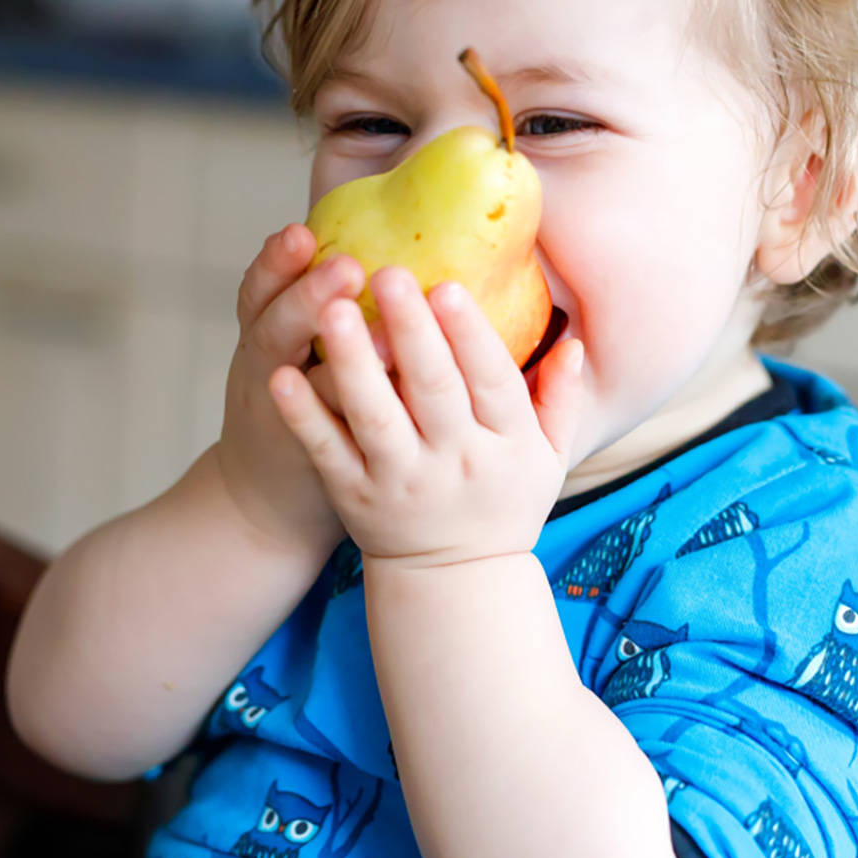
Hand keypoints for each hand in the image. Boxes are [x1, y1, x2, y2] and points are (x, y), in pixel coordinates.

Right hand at [213, 224, 365, 554]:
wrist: (265, 501)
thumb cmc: (293, 404)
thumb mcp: (289, 347)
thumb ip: (318, 300)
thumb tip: (377, 235)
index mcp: (263, 334)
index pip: (259, 289)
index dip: (275, 261)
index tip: (301, 230)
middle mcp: (266, 370)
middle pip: (273, 327)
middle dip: (306, 295)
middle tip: (347, 267)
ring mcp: (285, 418)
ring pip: (302, 384)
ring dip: (339, 358)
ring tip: (379, 334)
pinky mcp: (318, 459)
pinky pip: (332, 436)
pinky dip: (354, 417)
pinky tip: (390, 398)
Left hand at [267, 264, 585, 569]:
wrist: (456, 583)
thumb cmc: (503, 503)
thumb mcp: (549, 458)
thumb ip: (560, 399)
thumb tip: (574, 341)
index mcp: (507, 444)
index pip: (493, 382)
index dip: (472, 335)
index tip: (448, 286)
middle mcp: (455, 461)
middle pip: (434, 390)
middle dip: (412, 331)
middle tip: (388, 274)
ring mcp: (401, 481)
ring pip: (376, 417)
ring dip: (354, 363)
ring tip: (330, 310)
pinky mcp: (355, 497)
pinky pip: (328, 452)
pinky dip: (305, 416)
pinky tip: (284, 376)